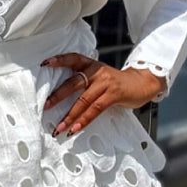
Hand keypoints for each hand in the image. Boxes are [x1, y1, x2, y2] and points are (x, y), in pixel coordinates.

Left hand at [41, 53, 165, 134]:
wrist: (142, 83)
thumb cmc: (117, 83)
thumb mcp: (100, 77)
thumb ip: (84, 82)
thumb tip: (61, 97)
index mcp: (91, 65)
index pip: (73, 58)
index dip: (59, 60)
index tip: (44, 63)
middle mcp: (97, 71)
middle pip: (73, 83)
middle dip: (57, 96)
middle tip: (45, 106)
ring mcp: (106, 82)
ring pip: (83, 99)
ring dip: (69, 116)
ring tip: (59, 127)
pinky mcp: (114, 94)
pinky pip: (95, 109)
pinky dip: (84, 120)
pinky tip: (75, 128)